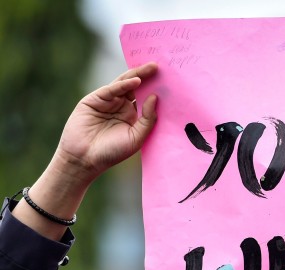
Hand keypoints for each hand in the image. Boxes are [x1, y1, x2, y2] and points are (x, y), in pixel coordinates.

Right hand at [53, 62, 158, 183]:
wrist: (85, 159)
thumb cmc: (112, 152)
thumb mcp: (137, 137)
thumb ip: (148, 118)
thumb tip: (155, 98)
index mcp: (132, 115)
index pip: (146, 98)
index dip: (156, 89)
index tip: (171, 82)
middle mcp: (120, 106)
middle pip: (136, 88)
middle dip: (148, 77)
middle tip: (161, 67)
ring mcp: (107, 101)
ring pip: (124, 84)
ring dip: (138, 75)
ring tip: (152, 68)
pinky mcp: (94, 99)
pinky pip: (111, 90)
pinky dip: (123, 85)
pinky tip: (136, 81)